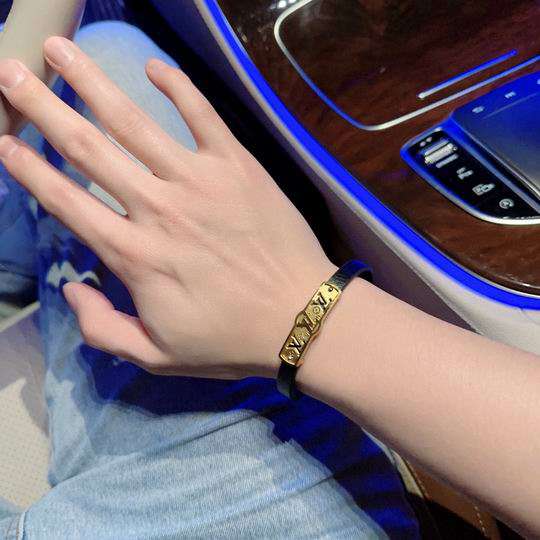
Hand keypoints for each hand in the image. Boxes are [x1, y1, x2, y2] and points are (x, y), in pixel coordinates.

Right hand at [0, 37, 334, 378]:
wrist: (301, 317)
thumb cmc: (230, 340)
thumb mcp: (157, 355)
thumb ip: (102, 327)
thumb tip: (71, 288)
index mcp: (134, 254)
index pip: (66, 202)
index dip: (29, 170)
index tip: (4, 141)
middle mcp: (158, 208)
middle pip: (88, 149)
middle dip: (43, 107)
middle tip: (12, 71)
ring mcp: (198, 181)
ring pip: (134, 122)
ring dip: (92, 82)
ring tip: (60, 51)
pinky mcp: (237, 166)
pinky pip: (202, 115)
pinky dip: (177, 86)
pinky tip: (153, 65)